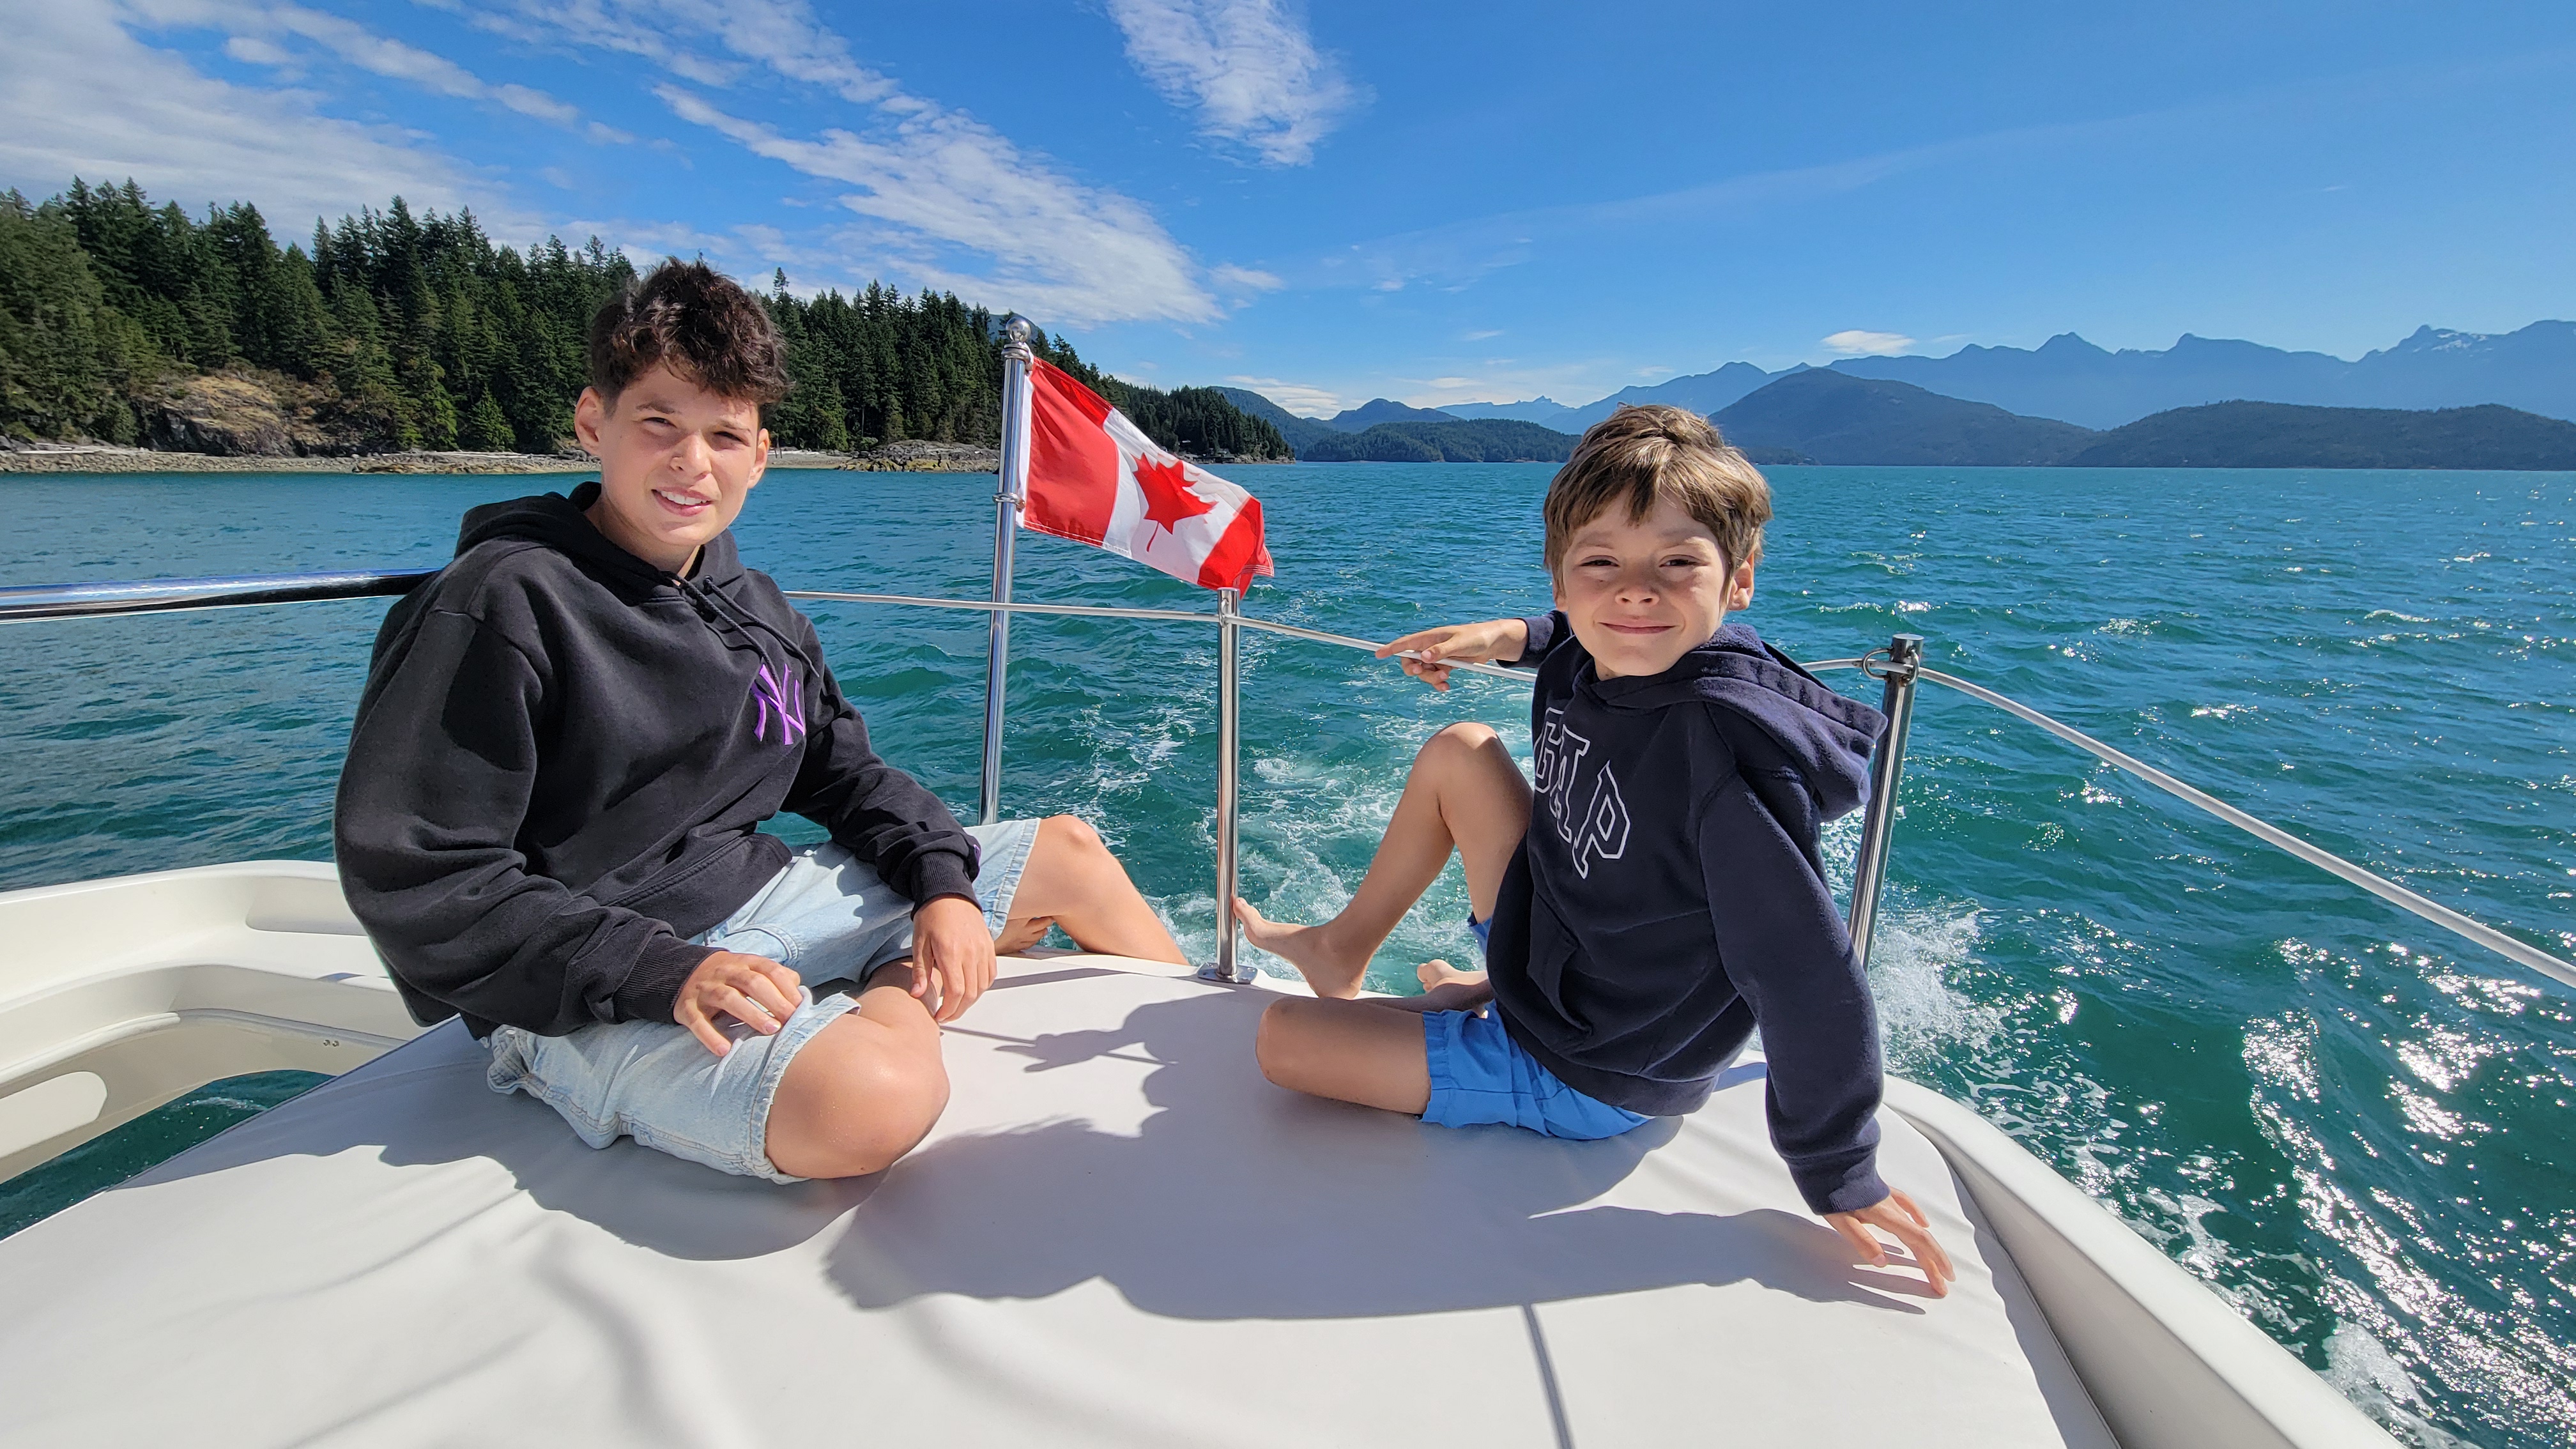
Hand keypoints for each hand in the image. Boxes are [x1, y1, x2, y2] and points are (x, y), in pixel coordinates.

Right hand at [675, 950, 802, 1055]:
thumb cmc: (728, 978)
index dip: (786, 988)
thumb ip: (775, 979)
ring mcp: (705, 989)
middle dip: (773, 1000)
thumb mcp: (750, 971)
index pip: (769, 970)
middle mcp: (725, 972)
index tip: (800, 1008)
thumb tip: (800, 995)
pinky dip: (710, 1036)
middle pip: (751, 982)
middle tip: (790, 1021)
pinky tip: (724, 1050)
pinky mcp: (686, 1007)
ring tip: (770, 1030)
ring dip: (751, 1014)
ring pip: (727, 998)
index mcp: (744, 963)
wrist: (680, 972)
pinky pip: (697, 1022)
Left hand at [908, 895, 996, 1022]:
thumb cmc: (932, 916)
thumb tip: (917, 994)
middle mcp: (970, 953)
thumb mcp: (919, 943)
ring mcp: (983, 950)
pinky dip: (982, 987)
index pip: (956, 992)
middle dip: (958, 1010)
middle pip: (971, 994)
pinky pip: (991, 974)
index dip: (949, 1010)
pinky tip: (971, 989)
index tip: (939, 1016)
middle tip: (946, 1015)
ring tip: (956, 1004)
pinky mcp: (989, 947)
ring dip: (970, 1001)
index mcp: (950, 953)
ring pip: (982, 986)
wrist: (949, 894)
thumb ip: (920, 971)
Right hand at [1376, 618, 1528, 691]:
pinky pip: (1435, 678)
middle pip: (1411, 661)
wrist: (1493, 643)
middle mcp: (1431, 647)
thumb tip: (1423, 657)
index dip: (1391, 648)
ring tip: (1446, 679)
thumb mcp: (1461, 643)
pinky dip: (1438, 684)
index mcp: (1431, 637)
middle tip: (1424, 673)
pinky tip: (1447, 687)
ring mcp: (1438, 657)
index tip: (1378, 654)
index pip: (1406, 643)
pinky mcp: (1446, 665)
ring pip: (1423, 672)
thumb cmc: (1477, 637)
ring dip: (1430, 679)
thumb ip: (1442, 650)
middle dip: (1414, 670)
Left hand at [1826, 1187, 1955, 1297]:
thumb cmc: (1831, 1190)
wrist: (1827, 1160)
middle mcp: (1892, 1208)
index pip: (1919, 1241)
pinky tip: (1922, 1222)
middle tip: (1942, 1284)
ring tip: (1934, 1263)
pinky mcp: (1881, 1193)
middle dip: (1933, 1263)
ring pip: (1914, 1226)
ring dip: (1926, 1247)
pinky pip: (1906, 1206)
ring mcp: (1888, 1199)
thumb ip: (1863, 1241)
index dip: (1934, 1260)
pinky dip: (1916, 1216)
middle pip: (1919, 1239)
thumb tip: (1882, 1262)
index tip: (1945, 1278)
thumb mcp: (1843, 1221)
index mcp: (1886, 1216)